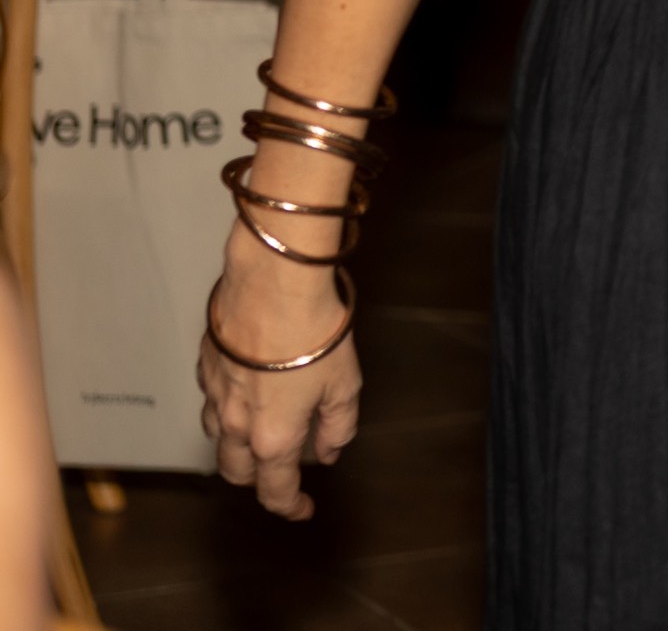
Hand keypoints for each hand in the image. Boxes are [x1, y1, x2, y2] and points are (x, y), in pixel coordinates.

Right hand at [198, 232, 361, 519]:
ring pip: (216, 437)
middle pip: (236, 472)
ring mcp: (215, 392)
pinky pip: (209, 396)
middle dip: (257, 480)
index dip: (290, 506)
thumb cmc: (313, 327)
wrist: (275, 278)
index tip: (302, 508)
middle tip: (279, 471)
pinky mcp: (205, 361)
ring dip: (235, 444)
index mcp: (273, 437)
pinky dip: (223, 403)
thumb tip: (329, 450)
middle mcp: (237, 423)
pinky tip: (240, 387)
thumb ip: (337, 425)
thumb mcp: (344, 383)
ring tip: (257, 431)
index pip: (276, 490)